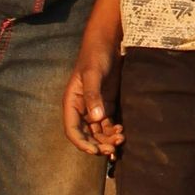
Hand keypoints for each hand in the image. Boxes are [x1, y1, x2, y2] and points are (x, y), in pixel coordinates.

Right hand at [64, 36, 123, 155]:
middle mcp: (81, 109)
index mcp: (72, 103)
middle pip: (87, 135)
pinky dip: (113, 132)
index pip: (72, 130)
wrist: (107, 43)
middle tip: (112, 149)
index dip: (81, 143)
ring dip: (107, 140)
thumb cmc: (95, 56)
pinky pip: (108, 124)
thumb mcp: (93, 74)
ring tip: (121, 139)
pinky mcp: (106, 105)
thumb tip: (96, 118)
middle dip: (98, 144)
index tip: (94, 150)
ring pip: (98, 132)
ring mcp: (94, 108)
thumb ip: (93, 95)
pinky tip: (122, 132)